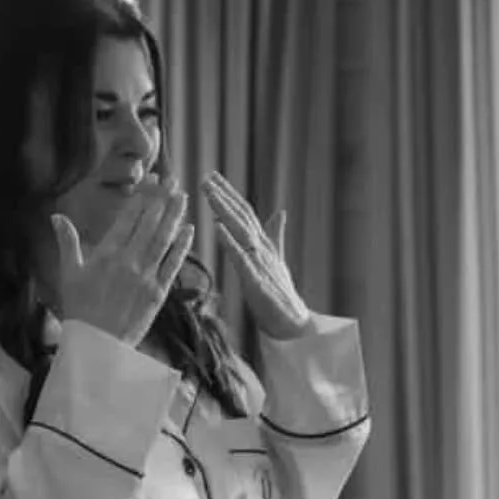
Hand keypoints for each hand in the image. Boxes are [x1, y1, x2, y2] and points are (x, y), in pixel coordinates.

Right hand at [52, 176, 192, 347]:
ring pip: (163, 240)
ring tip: (182, 196)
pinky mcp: (159, 294)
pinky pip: (173, 265)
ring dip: (174, 216)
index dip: (141, 197)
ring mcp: (146, 277)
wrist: (97, 345)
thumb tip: (57, 216)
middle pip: (149, 224)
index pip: (127, 218)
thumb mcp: (69, 273)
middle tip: (172, 179)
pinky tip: (189, 230)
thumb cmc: (80, 309)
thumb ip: (68, 242)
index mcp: (106, 254)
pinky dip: (181, 247)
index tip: (150, 180)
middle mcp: (128, 262)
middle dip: (161, 199)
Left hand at [201, 170, 313, 338]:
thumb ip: (275, 234)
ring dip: (225, 211)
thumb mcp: (277, 258)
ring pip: (241, 231)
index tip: (213, 176)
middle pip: (242, 217)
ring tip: (210, 194)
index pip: (245, 213)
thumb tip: (281, 212)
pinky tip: (218, 228)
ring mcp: (260, 263)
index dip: (230, 194)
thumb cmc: (281, 293)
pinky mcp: (256, 281)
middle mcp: (262, 248)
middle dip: (224, 196)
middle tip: (206, 178)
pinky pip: (241, 259)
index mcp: (264, 243)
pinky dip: (230, 242)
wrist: (293, 322)